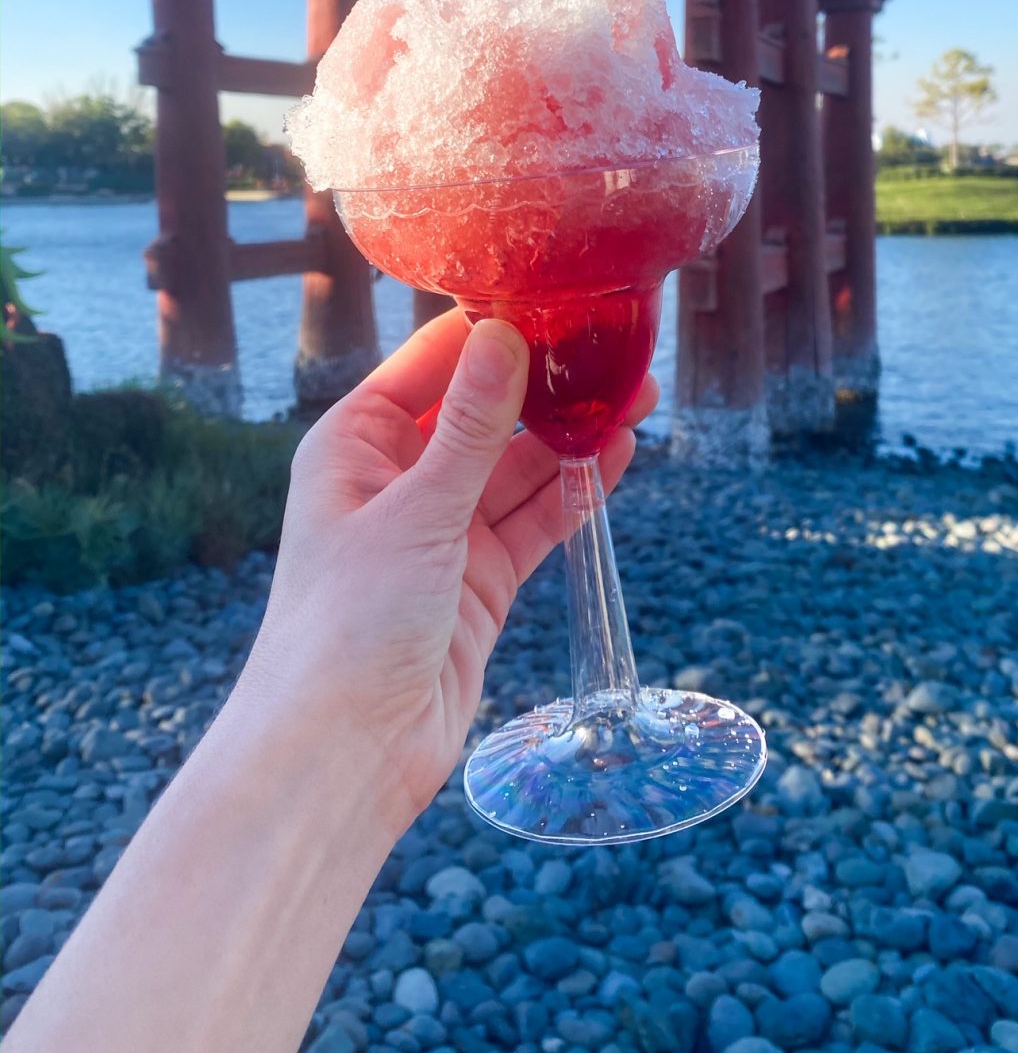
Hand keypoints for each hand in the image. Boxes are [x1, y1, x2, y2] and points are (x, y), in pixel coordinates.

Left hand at [243, 310, 655, 833]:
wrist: (343, 753)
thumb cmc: (346, 624)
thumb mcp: (415, 511)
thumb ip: (470, 427)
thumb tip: (505, 335)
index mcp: (355, 445)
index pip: (431, 364)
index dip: (493, 331)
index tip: (559, 298)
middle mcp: (396, 481)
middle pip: (484, 416)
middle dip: (548, 388)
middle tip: (617, 354)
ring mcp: (440, 533)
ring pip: (518, 469)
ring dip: (572, 439)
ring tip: (639, 399)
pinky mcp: (477, 582)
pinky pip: (533, 523)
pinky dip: (574, 495)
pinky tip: (618, 459)